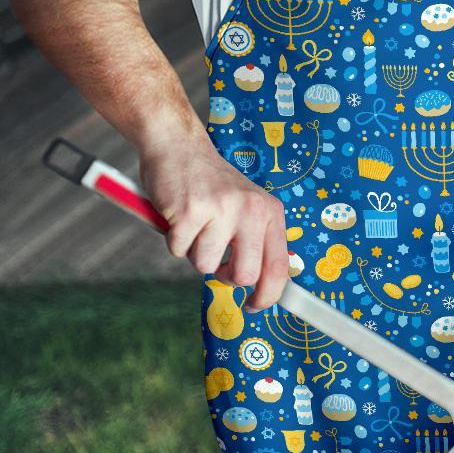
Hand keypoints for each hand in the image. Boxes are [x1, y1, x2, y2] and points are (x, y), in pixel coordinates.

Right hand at [139, 138, 288, 311]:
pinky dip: (174, 240)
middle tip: (216, 260)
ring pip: (206, 265)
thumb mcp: (247, 206)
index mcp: (270, 212)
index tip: (254, 306)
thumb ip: (256, 240)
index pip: (279, 267)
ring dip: (195, 252)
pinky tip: (179, 217)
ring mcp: (221, 209)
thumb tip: (262, 286)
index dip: (268, 295)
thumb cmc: (211, 184)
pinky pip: (178, 251)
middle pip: (244, 275)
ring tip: (196, 225)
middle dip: (225, 277)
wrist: (179, 146)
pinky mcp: (190, 211)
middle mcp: (251, 210)